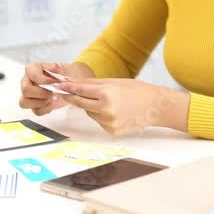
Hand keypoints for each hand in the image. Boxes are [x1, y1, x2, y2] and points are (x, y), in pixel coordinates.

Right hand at [18, 61, 93, 115]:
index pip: (32, 74)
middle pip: (26, 90)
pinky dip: (45, 109)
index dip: (44, 80)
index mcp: (32, 68)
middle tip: (52, 91)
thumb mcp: (62, 67)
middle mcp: (26, 80)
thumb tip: (56, 67)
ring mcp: (28, 94)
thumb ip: (57, 67)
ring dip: (41, 102)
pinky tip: (52, 103)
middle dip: (42, 93)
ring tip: (51, 98)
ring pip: (25, 102)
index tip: (54, 82)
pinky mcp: (33, 105)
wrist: (67, 83)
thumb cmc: (62, 73)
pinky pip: (35, 111)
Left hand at [55, 78, 189, 135]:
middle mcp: (106, 110)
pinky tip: (114, 111)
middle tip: (65, 92)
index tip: (58, 85)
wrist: (155, 106)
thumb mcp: (114, 82)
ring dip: (91, 107)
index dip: (68, 88)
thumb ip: (91, 84)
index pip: (80, 91)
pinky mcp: (112, 131)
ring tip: (106, 101)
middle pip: (81, 104)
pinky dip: (101, 116)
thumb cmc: (136, 90)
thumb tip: (72, 82)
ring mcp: (109, 122)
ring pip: (90, 113)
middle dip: (74, 97)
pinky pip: (99, 122)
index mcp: (107, 94)